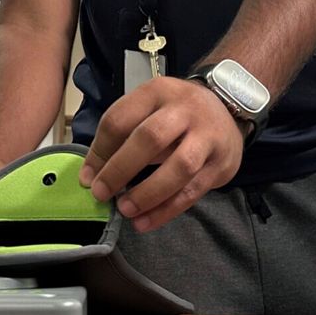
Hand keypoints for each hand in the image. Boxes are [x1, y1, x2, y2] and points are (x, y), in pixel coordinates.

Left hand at [80, 77, 245, 232]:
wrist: (228, 108)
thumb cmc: (176, 113)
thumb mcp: (149, 108)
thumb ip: (121, 136)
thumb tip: (90, 176)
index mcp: (157, 92)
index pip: (121, 118)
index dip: (100, 151)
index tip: (87, 178)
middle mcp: (185, 110)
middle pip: (150, 138)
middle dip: (121, 169)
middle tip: (101, 194)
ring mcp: (207, 136)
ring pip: (179, 167)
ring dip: (147, 193)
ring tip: (125, 210)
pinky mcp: (221, 163)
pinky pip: (193, 191)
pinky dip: (167, 210)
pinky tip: (145, 222)